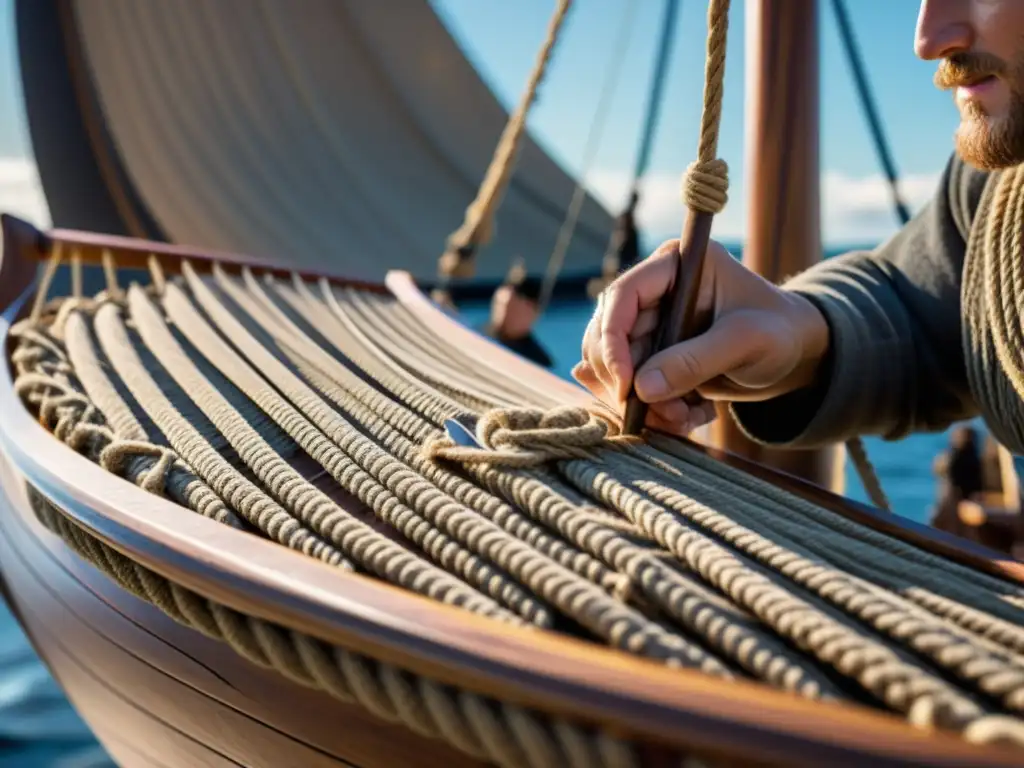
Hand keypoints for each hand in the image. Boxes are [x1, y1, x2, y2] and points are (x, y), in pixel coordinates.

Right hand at [572, 239, 829, 434]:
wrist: (796, 355)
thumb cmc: (781, 332)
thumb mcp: (747, 342)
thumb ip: (696, 361)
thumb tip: (641, 388)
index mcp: (675, 264)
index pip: (622, 297)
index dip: (612, 341)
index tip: (625, 385)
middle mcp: (655, 291)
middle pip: (606, 336)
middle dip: (627, 382)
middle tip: (659, 414)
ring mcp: (651, 325)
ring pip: (615, 368)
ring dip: (642, 402)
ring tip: (683, 420)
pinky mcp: (654, 355)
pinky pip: (632, 386)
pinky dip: (652, 409)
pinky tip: (688, 417)